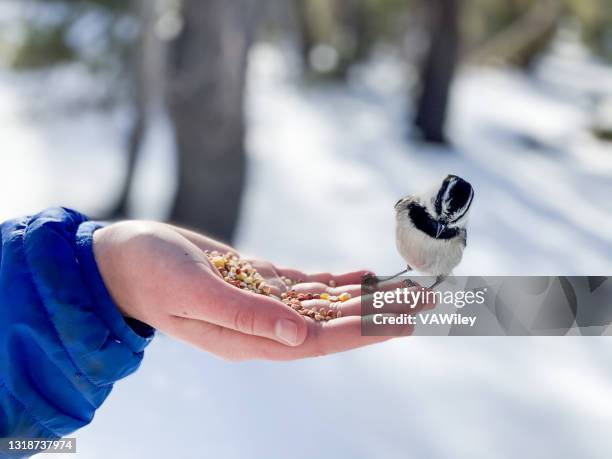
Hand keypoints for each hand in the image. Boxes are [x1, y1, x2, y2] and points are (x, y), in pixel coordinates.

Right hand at [93, 221, 432, 360]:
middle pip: (334, 323)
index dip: (367, 331)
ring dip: (366, 295)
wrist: (126, 261)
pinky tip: (363, 275)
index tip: (408, 319)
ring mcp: (263, 305)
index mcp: (250, 338)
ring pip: (326, 303)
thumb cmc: (152, 276)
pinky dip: (338, 280)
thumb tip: (300, 335)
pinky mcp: (258, 282)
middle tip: (427, 299)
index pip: (321, 340)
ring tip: (406, 286)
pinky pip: (308, 285)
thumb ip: (246, 316)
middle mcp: (264, 327)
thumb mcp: (195, 293)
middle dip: (380, 312)